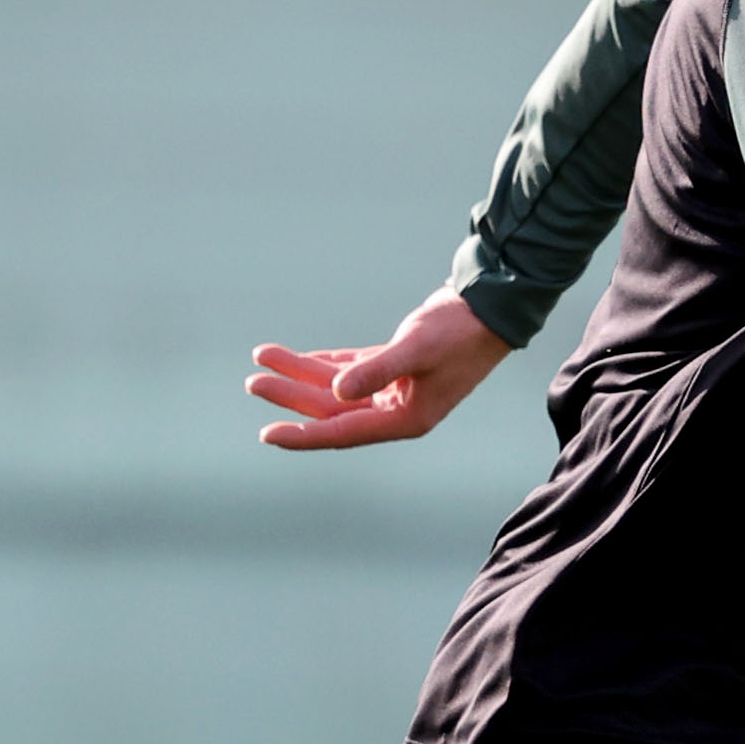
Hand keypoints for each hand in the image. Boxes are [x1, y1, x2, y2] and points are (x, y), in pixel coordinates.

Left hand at [248, 293, 511, 449]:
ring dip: (300, 373)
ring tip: (262, 358)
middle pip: (331, 408)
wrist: (491, 308)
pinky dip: (323, 364)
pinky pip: (349, 370)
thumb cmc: (458, 331)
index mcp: (405, 419)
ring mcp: (395, 390)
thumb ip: (376, 370)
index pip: (342, 432)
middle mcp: (396, 410)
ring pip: (335, 387)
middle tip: (254, 382)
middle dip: (291, 394)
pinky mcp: (395, 367)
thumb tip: (338, 393)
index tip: (267, 433)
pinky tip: (297, 358)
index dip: (303, 435)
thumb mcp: (416, 349)